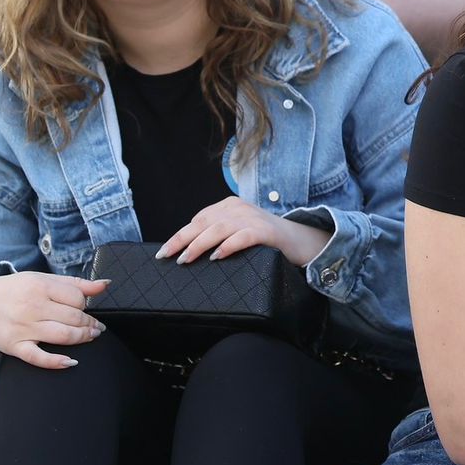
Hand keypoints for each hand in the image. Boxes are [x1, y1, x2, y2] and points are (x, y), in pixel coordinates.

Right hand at [0, 272, 107, 368]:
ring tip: (91, 335)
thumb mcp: (44, 280)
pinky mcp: (15, 346)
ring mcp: (23, 328)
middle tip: (97, 327)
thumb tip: (106, 285)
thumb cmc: (18, 291)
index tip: (84, 308)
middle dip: (91, 324)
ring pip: (63, 336)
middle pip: (74, 318)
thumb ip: (76, 284)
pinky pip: (38, 357)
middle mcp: (32, 307)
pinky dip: (56, 362)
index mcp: (40, 287)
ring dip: (83, 337)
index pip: (77, 298)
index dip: (86, 305)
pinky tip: (71, 361)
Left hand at [157, 195, 328, 265]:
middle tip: (167, 255)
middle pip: (204, 222)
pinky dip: (228, 246)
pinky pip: (243, 236)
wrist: (300, 240)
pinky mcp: (267, 231)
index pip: (198, 219)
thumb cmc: (264, 240)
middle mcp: (238, 208)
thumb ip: (218, 234)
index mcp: (229, 206)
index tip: (164, 251)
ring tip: (186, 259)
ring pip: (219, 229)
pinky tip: (217, 256)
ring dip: (200, 244)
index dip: (180, 235)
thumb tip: (187, 251)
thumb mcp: (237, 231)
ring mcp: (253, 218)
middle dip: (182, 239)